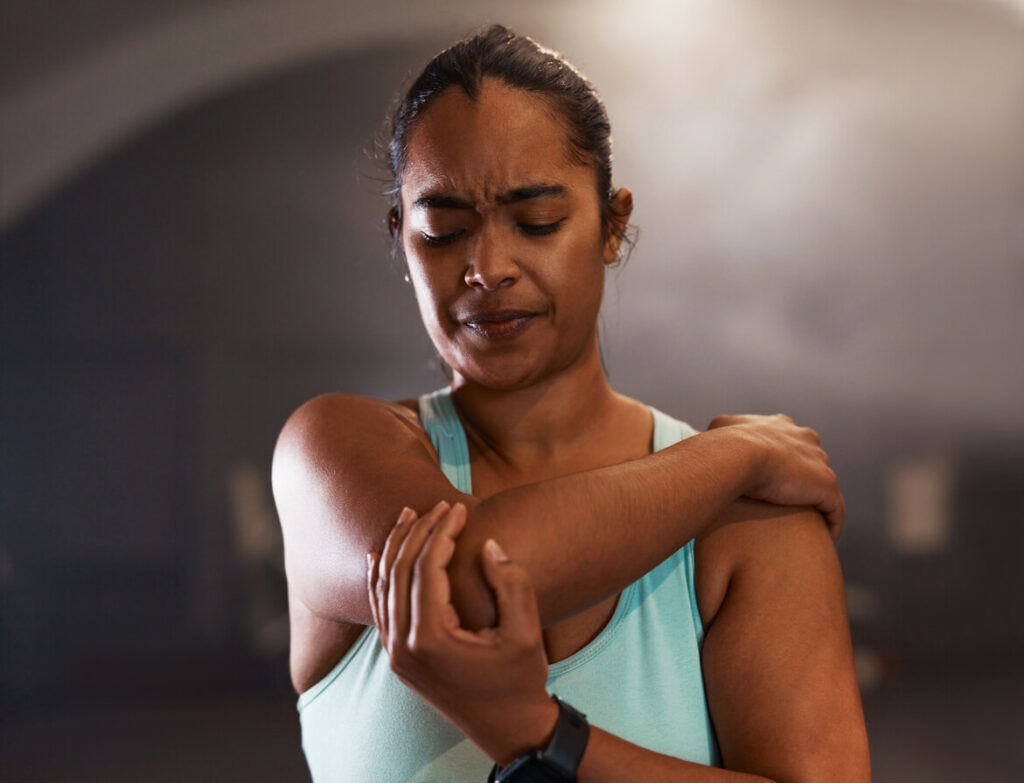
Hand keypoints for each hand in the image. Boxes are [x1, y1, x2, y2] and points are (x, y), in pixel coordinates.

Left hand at [367, 501, 557, 764]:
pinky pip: (379, 609)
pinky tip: (380, 555)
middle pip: (399, 571)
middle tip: (441, 504)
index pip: (425, 568)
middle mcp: (402, 646)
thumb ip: (511, 583)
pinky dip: (378, 578)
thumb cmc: (521, 681)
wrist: (509, 731)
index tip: (461, 508)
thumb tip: (487, 545)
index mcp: (430, 639)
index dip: (442, 531)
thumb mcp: (525, 632)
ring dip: (396, 547)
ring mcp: (395, 655)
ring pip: (383, 587)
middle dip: (419, 531)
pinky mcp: (397, 658)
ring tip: (409, 514)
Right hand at [708, 413, 844, 537]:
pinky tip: (822, 540)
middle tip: (785, 505)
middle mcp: (805, 439)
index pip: (788, 441)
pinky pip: (835, 510)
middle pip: (809, 461)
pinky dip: (830, 524)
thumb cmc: (725, 444)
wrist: (740, 454)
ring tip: (805, 527)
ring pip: (823, 486)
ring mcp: (819, 462)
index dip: (780, 459)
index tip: (770, 477)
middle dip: (801, 479)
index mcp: (781, 426)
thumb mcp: (718, 429)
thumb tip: (708, 439)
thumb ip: (721, 432)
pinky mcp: (826, 487)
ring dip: (816, 503)